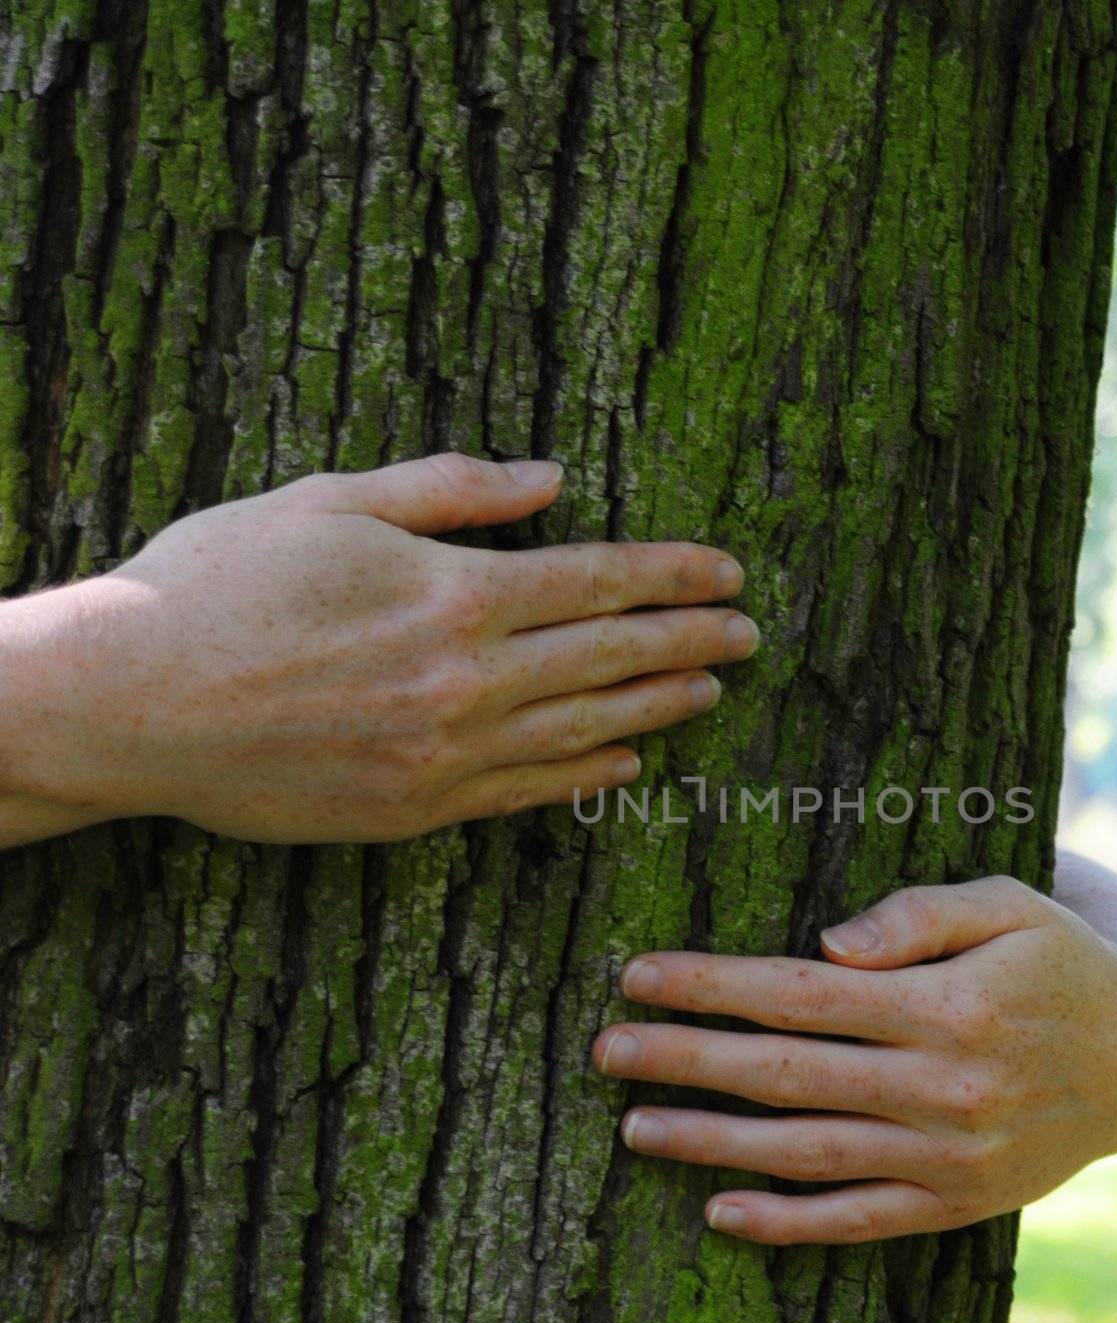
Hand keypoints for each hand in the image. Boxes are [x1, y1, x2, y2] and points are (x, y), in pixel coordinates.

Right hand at [0, 453, 759, 844]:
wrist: (131, 702)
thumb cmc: (220, 584)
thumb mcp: (329, 500)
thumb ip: (451, 489)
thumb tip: (552, 481)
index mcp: (454, 593)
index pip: (601, 580)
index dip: (675, 576)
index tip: (729, 574)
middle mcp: (468, 680)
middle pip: (612, 656)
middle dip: (691, 639)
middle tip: (749, 632)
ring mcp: (447, 755)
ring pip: (587, 731)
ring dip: (659, 708)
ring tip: (712, 690)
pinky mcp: (417, 812)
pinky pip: (529, 795)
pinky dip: (589, 778)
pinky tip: (631, 764)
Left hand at [593, 875, 1116, 1244]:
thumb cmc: (1060, 958)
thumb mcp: (1009, 906)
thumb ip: (919, 916)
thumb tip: (829, 944)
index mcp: (947, 1007)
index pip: (799, 995)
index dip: (711, 985)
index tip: (637, 975)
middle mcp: (942, 1089)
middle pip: (785, 1075)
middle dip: (686, 1060)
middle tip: (606, 1049)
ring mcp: (949, 1157)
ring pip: (807, 1154)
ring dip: (713, 1144)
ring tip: (634, 1126)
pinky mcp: (958, 1203)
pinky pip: (859, 1221)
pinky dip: (789, 1223)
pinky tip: (721, 1213)